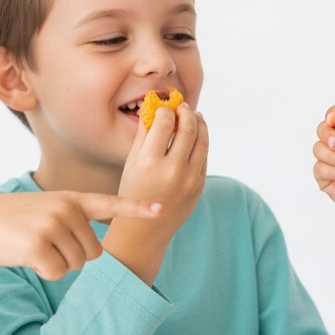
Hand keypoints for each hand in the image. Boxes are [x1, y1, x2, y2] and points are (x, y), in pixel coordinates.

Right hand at [0, 191, 161, 279]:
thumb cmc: (16, 220)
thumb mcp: (49, 208)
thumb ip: (76, 221)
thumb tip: (98, 252)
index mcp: (73, 200)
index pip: (111, 204)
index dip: (137, 209)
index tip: (161, 209)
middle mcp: (67, 210)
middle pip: (94, 252)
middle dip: (74, 255)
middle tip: (46, 241)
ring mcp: (52, 226)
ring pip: (77, 265)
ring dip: (58, 264)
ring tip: (35, 245)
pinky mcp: (38, 246)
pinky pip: (58, 273)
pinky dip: (44, 271)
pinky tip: (27, 256)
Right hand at [105, 104, 208, 283]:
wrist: (146, 228)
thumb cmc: (133, 192)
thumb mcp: (131, 164)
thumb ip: (142, 136)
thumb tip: (152, 110)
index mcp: (149, 162)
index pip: (164, 123)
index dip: (166, 110)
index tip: (164, 108)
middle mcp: (172, 170)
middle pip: (188, 128)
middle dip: (186, 112)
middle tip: (183, 106)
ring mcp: (189, 178)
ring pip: (202, 141)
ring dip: (200, 124)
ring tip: (195, 116)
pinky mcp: (199, 185)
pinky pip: (204, 156)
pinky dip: (202, 142)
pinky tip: (197, 135)